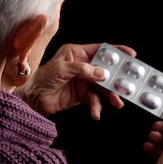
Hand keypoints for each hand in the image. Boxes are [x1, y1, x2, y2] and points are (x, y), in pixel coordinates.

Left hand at [18, 42, 136, 118]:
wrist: (32, 99)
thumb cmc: (41, 78)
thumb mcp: (61, 69)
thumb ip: (82, 70)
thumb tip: (101, 73)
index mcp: (76, 53)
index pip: (100, 50)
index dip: (116, 52)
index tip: (130, 56)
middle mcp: (82, 66)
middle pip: (104, 70)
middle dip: (115, 78)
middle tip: (126, 85)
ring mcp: (82, 81)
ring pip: (102, 87)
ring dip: (109, 95)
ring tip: (116, 102)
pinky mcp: (81, 95)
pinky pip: (94, 100)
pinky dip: (96, 106)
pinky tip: (96, 113)